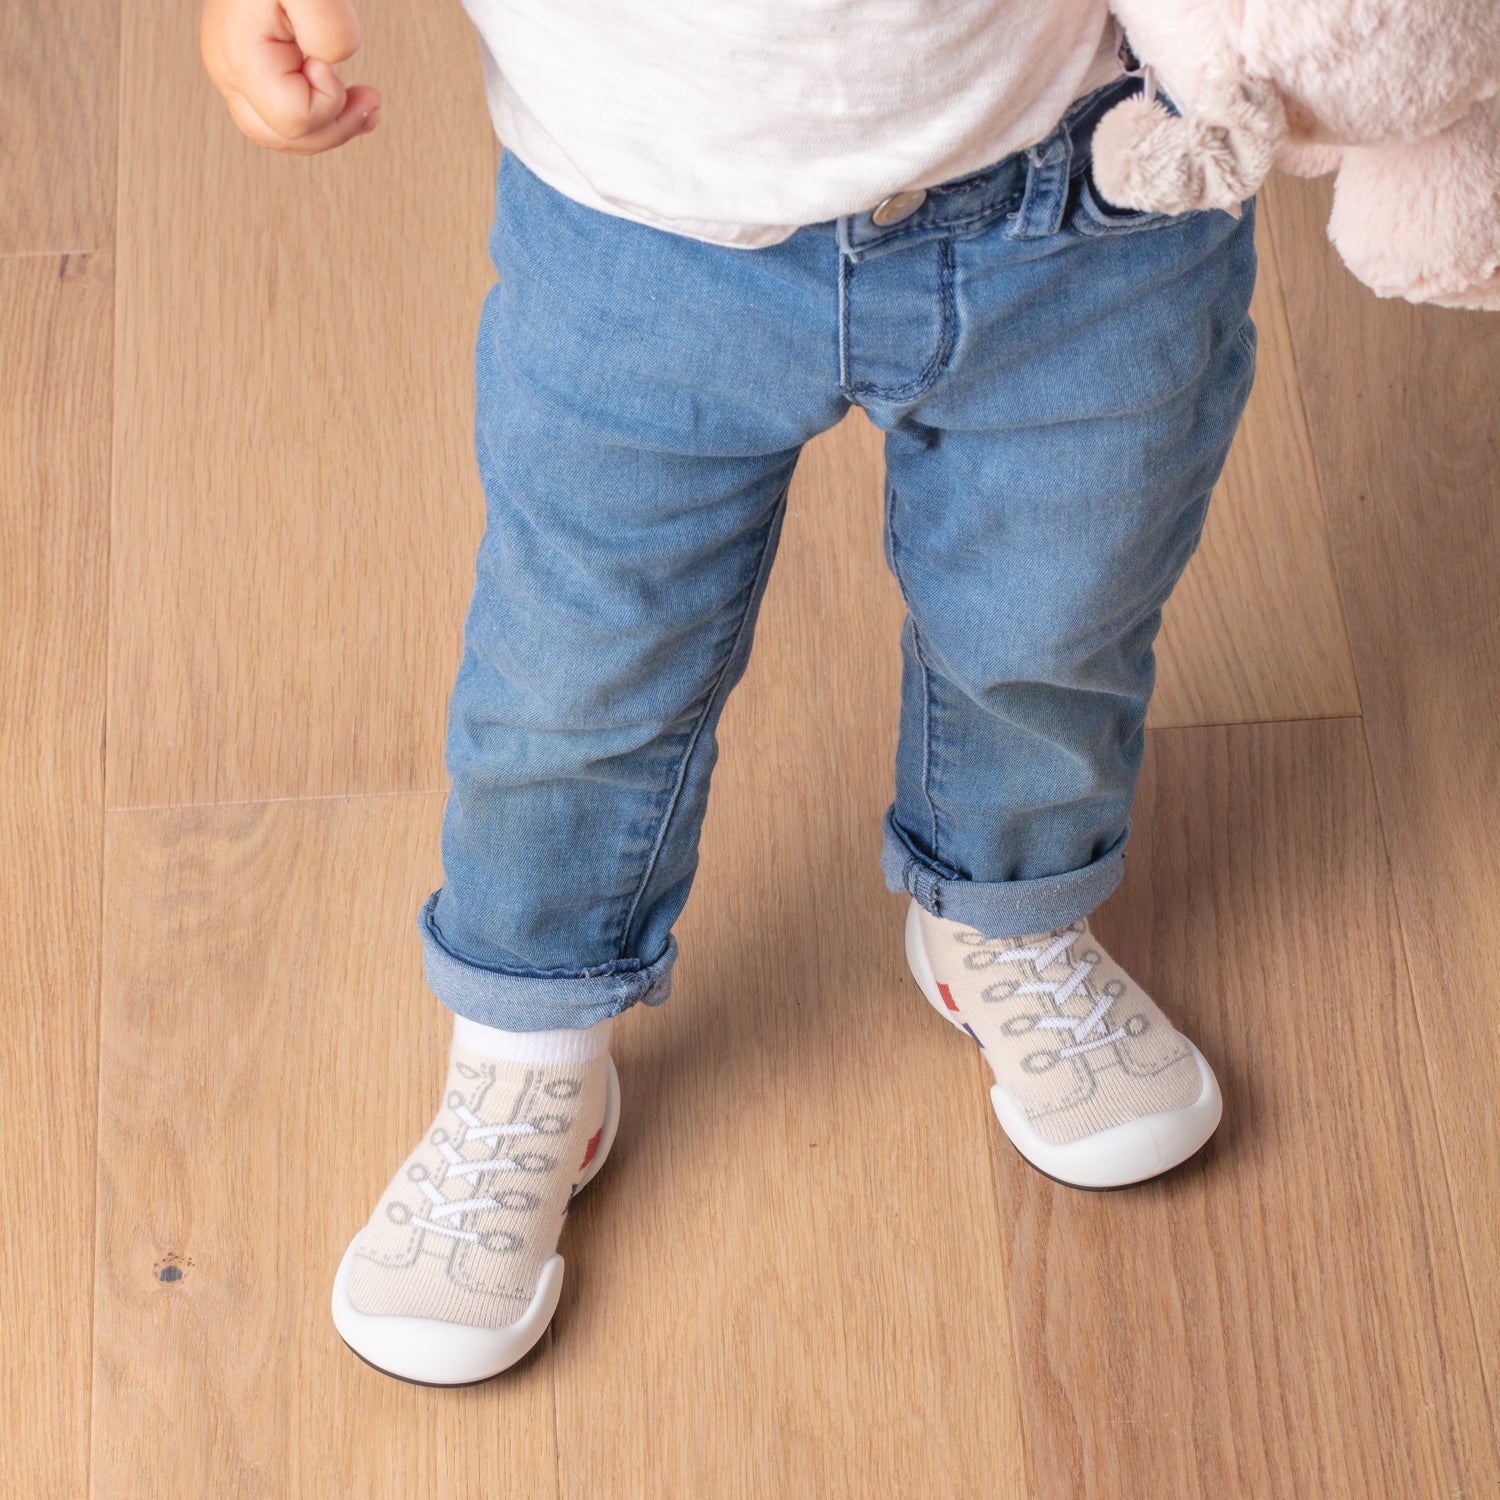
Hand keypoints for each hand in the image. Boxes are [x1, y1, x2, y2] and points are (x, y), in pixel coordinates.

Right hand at [201, 0, 380, 153]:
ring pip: (280, 131)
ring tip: (365, 106)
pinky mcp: (248, 61)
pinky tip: (345, 99)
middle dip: (334, 127)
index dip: (328, 101)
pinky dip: (317, 111)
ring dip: (329, 125)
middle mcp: (227, 67)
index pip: (293, 119)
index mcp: (238, 53)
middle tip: (371, 102)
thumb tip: (328, 64)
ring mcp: (233, 66)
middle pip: (282, 137)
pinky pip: (280, 109)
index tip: (335, 64)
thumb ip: (326, 27)